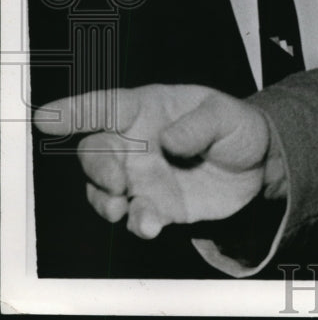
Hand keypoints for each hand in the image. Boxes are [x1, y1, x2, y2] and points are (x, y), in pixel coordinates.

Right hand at [34, 85, 282, 239]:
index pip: (105, 107)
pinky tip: (150, 224)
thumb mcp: (227, 115)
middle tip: (118, 180)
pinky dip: (137, 223)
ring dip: (105, 200)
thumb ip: (201, 124)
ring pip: (102, 190)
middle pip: (95, 152)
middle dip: (97, 167)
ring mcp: (142, 177)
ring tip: (124, 206)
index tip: (46, 117)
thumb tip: (169, 141)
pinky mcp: (155, 205)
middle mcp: (136, 144)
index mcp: (148, 109)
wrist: (257, 165)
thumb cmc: (235, 127)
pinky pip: (134, 217)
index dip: (75, 111)